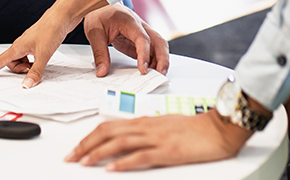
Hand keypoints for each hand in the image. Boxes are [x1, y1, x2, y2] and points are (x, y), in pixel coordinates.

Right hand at [0, 1, 78, 82]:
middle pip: (12, 65)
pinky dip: (35, 62)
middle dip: (20, 71)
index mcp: (17, 47)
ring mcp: (29, 44)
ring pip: (22, 62)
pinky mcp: (38, 43)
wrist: (63, 15)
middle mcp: (21, 45)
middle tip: (32, 69)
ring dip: (29, 66)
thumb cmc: (51, 28)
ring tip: (40, 62)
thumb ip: (35, 71)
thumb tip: (26, 85)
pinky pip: (31, 58)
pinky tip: (44, 59)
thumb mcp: (44, 54)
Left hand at [64, 110, 251, 170]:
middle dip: (86, 144)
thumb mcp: (166, 126)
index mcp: (145, 121)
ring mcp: (156, 138)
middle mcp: (146, 126)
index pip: (110, 126)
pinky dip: (123, 162)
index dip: (90, 136)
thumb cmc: (195, 128)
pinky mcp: (167, 151)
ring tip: (83, 161)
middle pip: (108, 132)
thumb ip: (148, 130)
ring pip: (119, 143)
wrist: (218, 128)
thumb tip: (131, 137)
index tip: (77, 147)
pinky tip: (111, 168)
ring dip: (98, 153)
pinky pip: (140, 156)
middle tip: (70, 156)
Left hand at [83, 5, 169, 79]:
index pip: (142, 38)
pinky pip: (150, 51)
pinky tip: (150, 72)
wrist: (101, 5)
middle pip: (159, 41)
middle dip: (163, 58)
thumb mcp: (94, 32)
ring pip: (158, 46)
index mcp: (129, 21)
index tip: (143, 69)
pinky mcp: (138, 42)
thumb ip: (99, 52)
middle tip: (160, 74)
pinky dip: (153, 62)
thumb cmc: (100, 14)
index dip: (144, 54)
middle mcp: (140, 26)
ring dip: (161, 61)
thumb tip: (102, 71)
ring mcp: (141, 34)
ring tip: (157, 76)